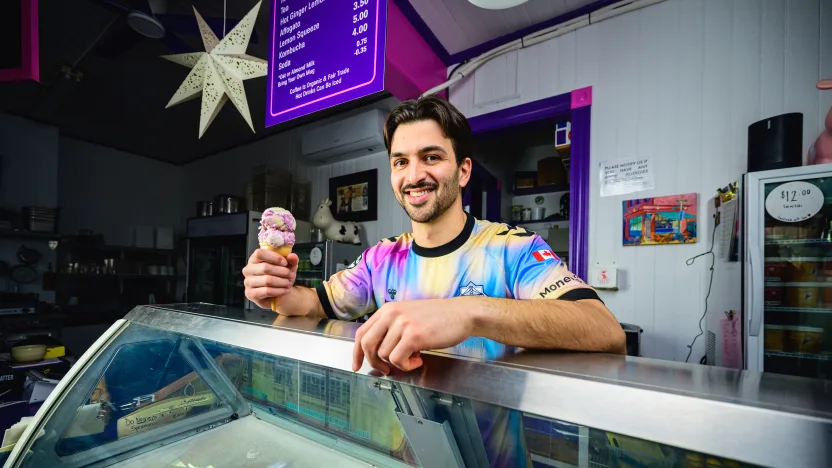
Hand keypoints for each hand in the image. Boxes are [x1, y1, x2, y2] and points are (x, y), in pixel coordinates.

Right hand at [243, 249, 298, 309]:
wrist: (280, 293)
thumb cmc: (281, 276)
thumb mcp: (288, 267)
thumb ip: (291, 260)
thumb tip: (292, 256)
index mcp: (254, 259)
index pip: (259, 253)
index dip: (274, 257)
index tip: (285, 263)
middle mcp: (248, 270)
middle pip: (265, 267)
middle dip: (282, 271)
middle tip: (290, 275)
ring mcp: (248, 282)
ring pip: (267, 280)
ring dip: (282, 282)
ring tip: (288, 283)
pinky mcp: (251, 294)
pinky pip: (267, 291)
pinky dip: (279, 291)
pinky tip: (285, 290)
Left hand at [352, 299, 474, 373]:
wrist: (462, 314)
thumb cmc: (439, 317)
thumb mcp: (409, 316)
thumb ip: (392, 328)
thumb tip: (379, 351)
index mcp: (388, 309)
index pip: (362, 332)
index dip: (357, 352)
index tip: (357, 365)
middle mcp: (392, 314)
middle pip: (367, 344)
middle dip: (373, 362)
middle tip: (385, 369)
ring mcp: (402, 324)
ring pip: (384, 354)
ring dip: (397, 364)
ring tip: (414, 358)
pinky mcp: (414, 335)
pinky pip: (397, 360)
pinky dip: (406, 366)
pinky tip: (419, 360)